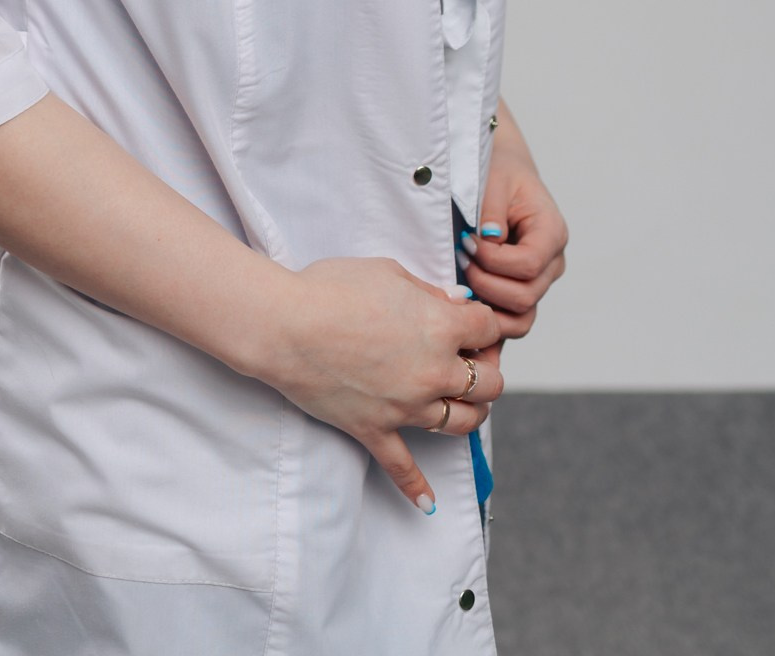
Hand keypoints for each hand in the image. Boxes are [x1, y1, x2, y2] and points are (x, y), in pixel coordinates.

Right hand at [255, 256, 503, 513]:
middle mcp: (434, 372)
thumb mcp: (387, 272)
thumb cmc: (331, 288)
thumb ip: (428, 290)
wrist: (284, 326)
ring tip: (463, 402)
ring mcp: (407, 407)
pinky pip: (402, 468)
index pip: (489, 327)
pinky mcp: (376, 430)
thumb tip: (455, 302)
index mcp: (441, 326)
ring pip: (462, 423)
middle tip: (471, 358)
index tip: (471, 320)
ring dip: (471, 412)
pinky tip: (428, 503)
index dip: (483, 322)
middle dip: (486, 368)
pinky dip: (416, 488)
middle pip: (490, 383)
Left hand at [464, 105, 567, 343]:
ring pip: (521, 318)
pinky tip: (464, 305)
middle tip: (458, 260)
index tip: (466, 242)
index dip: (493, 261)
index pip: (529, 264)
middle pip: (525, 297)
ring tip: (460, 281)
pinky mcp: (523, 292)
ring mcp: (540, 282)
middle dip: (485, 284)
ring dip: (487, 306)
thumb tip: (488, 241)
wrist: (505, 175)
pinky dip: (490, 321)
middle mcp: (553, 263)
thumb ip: (491, 211)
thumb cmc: (500, 174)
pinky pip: (513, 321)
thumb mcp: (494, 182)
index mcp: (552, 232)